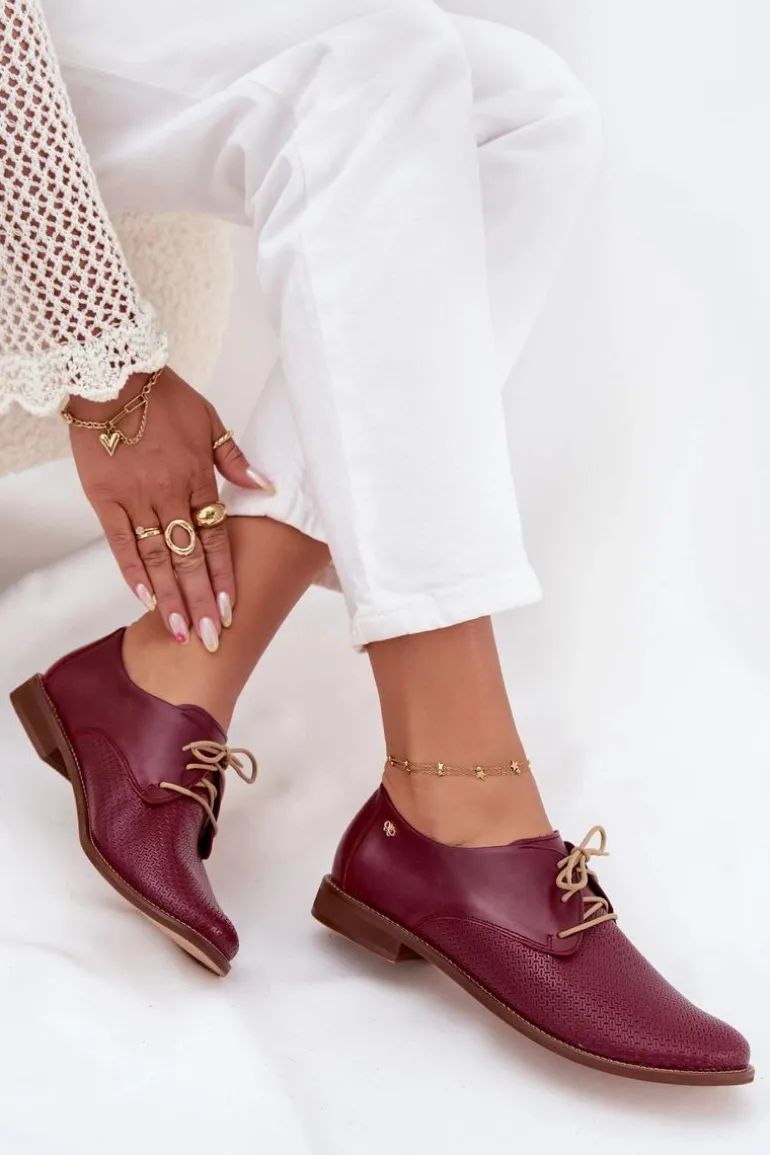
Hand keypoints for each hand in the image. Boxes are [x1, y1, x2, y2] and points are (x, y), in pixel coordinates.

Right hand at [68, 368, 271, 648]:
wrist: (112, 377)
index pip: (216, 538)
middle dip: (200, 601)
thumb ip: (235, 460)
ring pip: (156, 558)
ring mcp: (135, 498)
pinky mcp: (105, 498)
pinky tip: (144, 599)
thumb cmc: (164, 398)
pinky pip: (121, 542)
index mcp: (198, 477)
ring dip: (169, 597)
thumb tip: (266, 487)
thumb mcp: (210, 421)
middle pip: (188, 557)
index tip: (231, 609)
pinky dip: (132, 572)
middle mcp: (169, 494)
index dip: (223, 576)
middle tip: (210, 638)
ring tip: (178, 631)